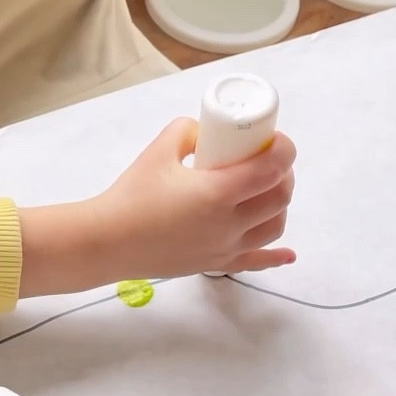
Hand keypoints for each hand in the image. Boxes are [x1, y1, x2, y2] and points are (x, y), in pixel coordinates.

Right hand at [18, 118, 295, 298]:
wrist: (107, 241)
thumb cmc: (131, 195)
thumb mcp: (159, 150)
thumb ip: (187, 131)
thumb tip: (206, 132)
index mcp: (218, 192)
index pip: (272, 169)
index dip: (284, 150)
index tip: (276, 140)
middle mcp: (229, 223)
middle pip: (279, 198)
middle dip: (283, 175)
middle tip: (269, 162)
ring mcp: (224, 247)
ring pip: (274, 228)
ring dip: (279, 207)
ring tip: (266, 192)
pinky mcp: (215, 264)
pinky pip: (255, 262)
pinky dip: (276, 257)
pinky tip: (288, 254)